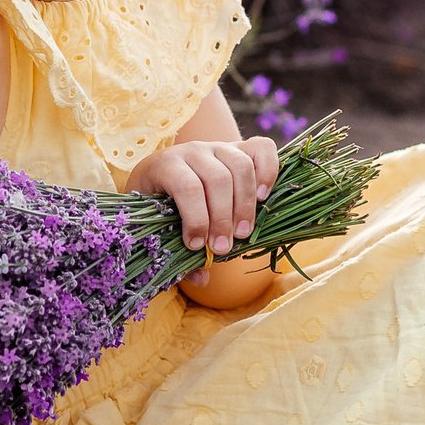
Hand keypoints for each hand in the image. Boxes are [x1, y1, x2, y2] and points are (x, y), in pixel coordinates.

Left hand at [129, 135, 279, 253]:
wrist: (163, 173)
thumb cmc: (158, 203)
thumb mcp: (156, 224)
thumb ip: (175, 250)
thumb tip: (201, 279)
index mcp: (166, 165)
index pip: (187, 187)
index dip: (197, 219)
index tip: (198, 246)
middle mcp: (193, 150)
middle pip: (218, 179)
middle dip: (223, 218)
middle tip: (223, 248)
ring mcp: (218, 146)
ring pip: (240, 166)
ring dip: (245, 204)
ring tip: (243, 233)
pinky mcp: (239, 147)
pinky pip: (262, 149)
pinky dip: (268, 171)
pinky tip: (263, 198)